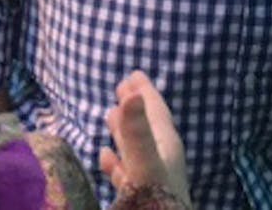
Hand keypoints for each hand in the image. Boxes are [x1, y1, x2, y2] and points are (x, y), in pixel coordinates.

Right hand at [99, 71, 190, 206]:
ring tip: (110, 116)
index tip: (134, 74)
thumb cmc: (155, 200)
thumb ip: (138, 131)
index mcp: (166, 146)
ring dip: (124, 133)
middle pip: (146, 127)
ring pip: (136, 149)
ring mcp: (151, 180)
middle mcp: (161, 160)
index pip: (156, 111)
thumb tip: (132, 92)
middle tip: (121, 87)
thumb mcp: (144, 164)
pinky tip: (105, 158)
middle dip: (133, 108)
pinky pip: (127, 174)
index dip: (145, 92)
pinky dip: (115, 162)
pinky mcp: (140, 198)